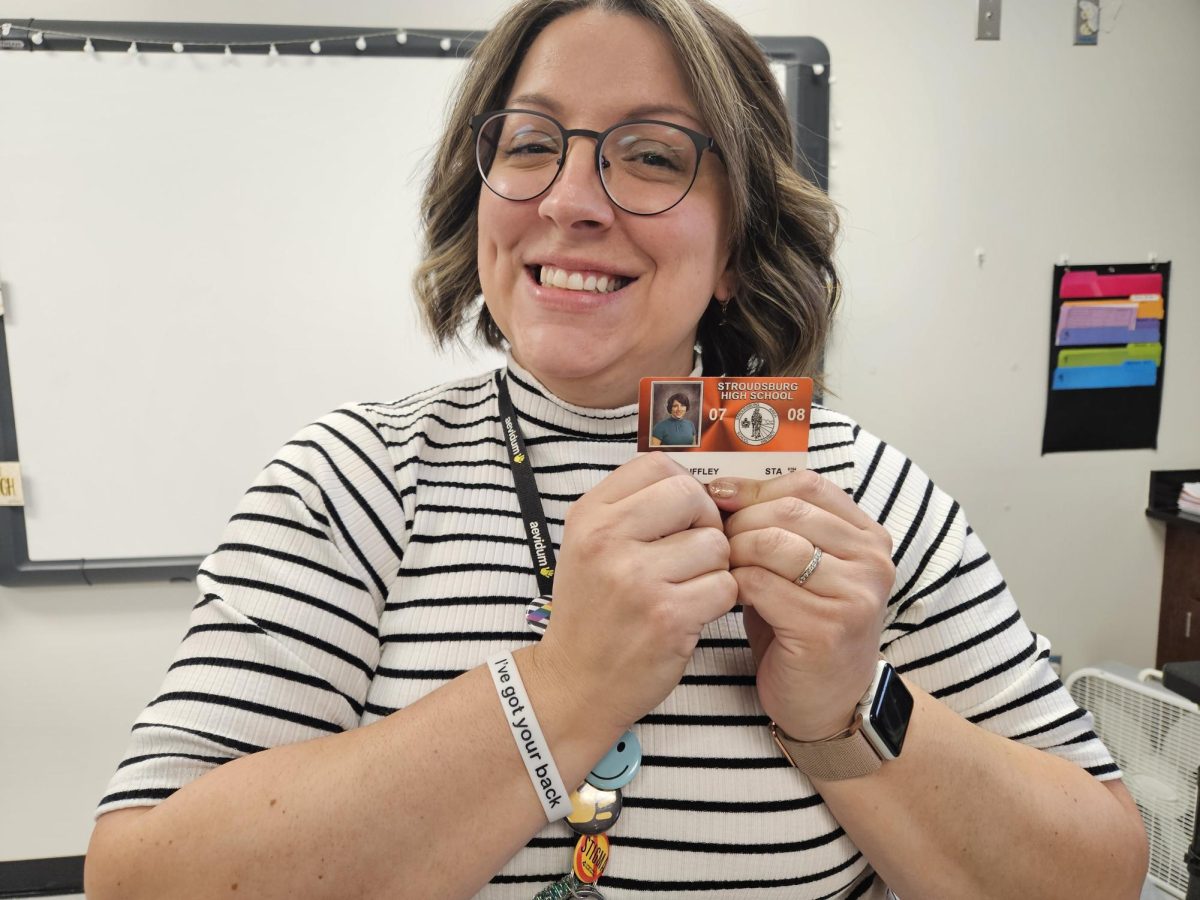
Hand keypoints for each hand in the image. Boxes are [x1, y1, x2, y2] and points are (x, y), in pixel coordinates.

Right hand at [536, 453, 738, 730]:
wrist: (574, 682)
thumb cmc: (592, 612)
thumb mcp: (589, 547)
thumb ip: (633, 511)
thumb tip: (698, 487)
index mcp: (589, 515)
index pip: (656, 464)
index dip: (682, 486)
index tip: (680, 516)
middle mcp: (607, 539)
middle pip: (691, 495)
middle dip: (706, 522)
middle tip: (694, 552)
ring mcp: (637, 578)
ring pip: (715, 543)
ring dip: (715, 566)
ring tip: (689, 586)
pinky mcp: (667, 615)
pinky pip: (724, 586)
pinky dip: (719, 600)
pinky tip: (694, 611)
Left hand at [710, 471, 893, 740]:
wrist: (827, 703)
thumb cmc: (802, 628)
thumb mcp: (796, 568)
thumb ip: (773, 526)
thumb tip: (717, 486)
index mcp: (867, 537)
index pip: (807, 485)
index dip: (755, 487)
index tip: (716, 496)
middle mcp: (871, 561)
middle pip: (787, 510)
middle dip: (739, 521)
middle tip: (714, 542)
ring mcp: (854, 594)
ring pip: (772, 543)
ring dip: (734, 552)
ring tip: (723, 569)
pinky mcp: (827, 627)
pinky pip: (761, 584)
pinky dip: (734, 585)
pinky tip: (729, 597)